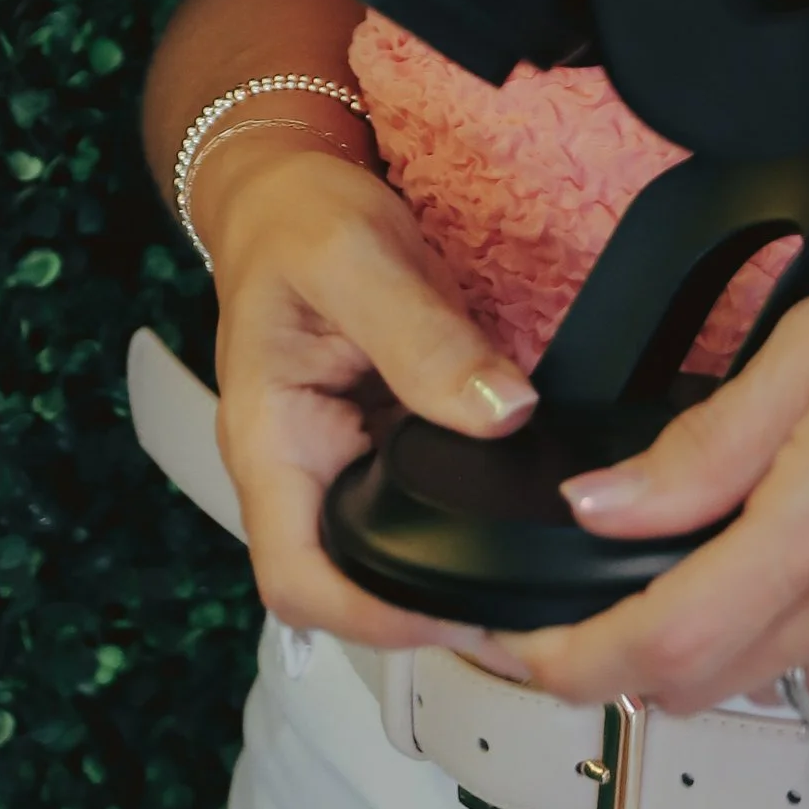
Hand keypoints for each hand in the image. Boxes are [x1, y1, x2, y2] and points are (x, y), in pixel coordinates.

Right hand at [204, 137, 540, 659]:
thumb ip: (424, 339)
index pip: (298, 580)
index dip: (374, 618)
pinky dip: (466, 520)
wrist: (291, 190)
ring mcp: (342, 460)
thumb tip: (504, 412)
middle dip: (426, 616)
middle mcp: (301, 472)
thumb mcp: (357, 260)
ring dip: (451, 576)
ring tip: (538, 589)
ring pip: (388, 552)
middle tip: (526, 617)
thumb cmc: (300, 220)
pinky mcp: (382, 440)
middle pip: (348, 586)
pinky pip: (419, 501)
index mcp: (271, 446)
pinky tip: (523, 519)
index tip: (462, 614)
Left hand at [481, 232, 808, 714]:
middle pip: (701, 684)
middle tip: (621, 576)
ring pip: (776, 673)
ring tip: (783, 522)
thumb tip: (604, 506)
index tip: (510, 651)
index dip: (564, 667)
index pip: (660, 646)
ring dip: (741, 625)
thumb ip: (706, 443)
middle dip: (637, 646)